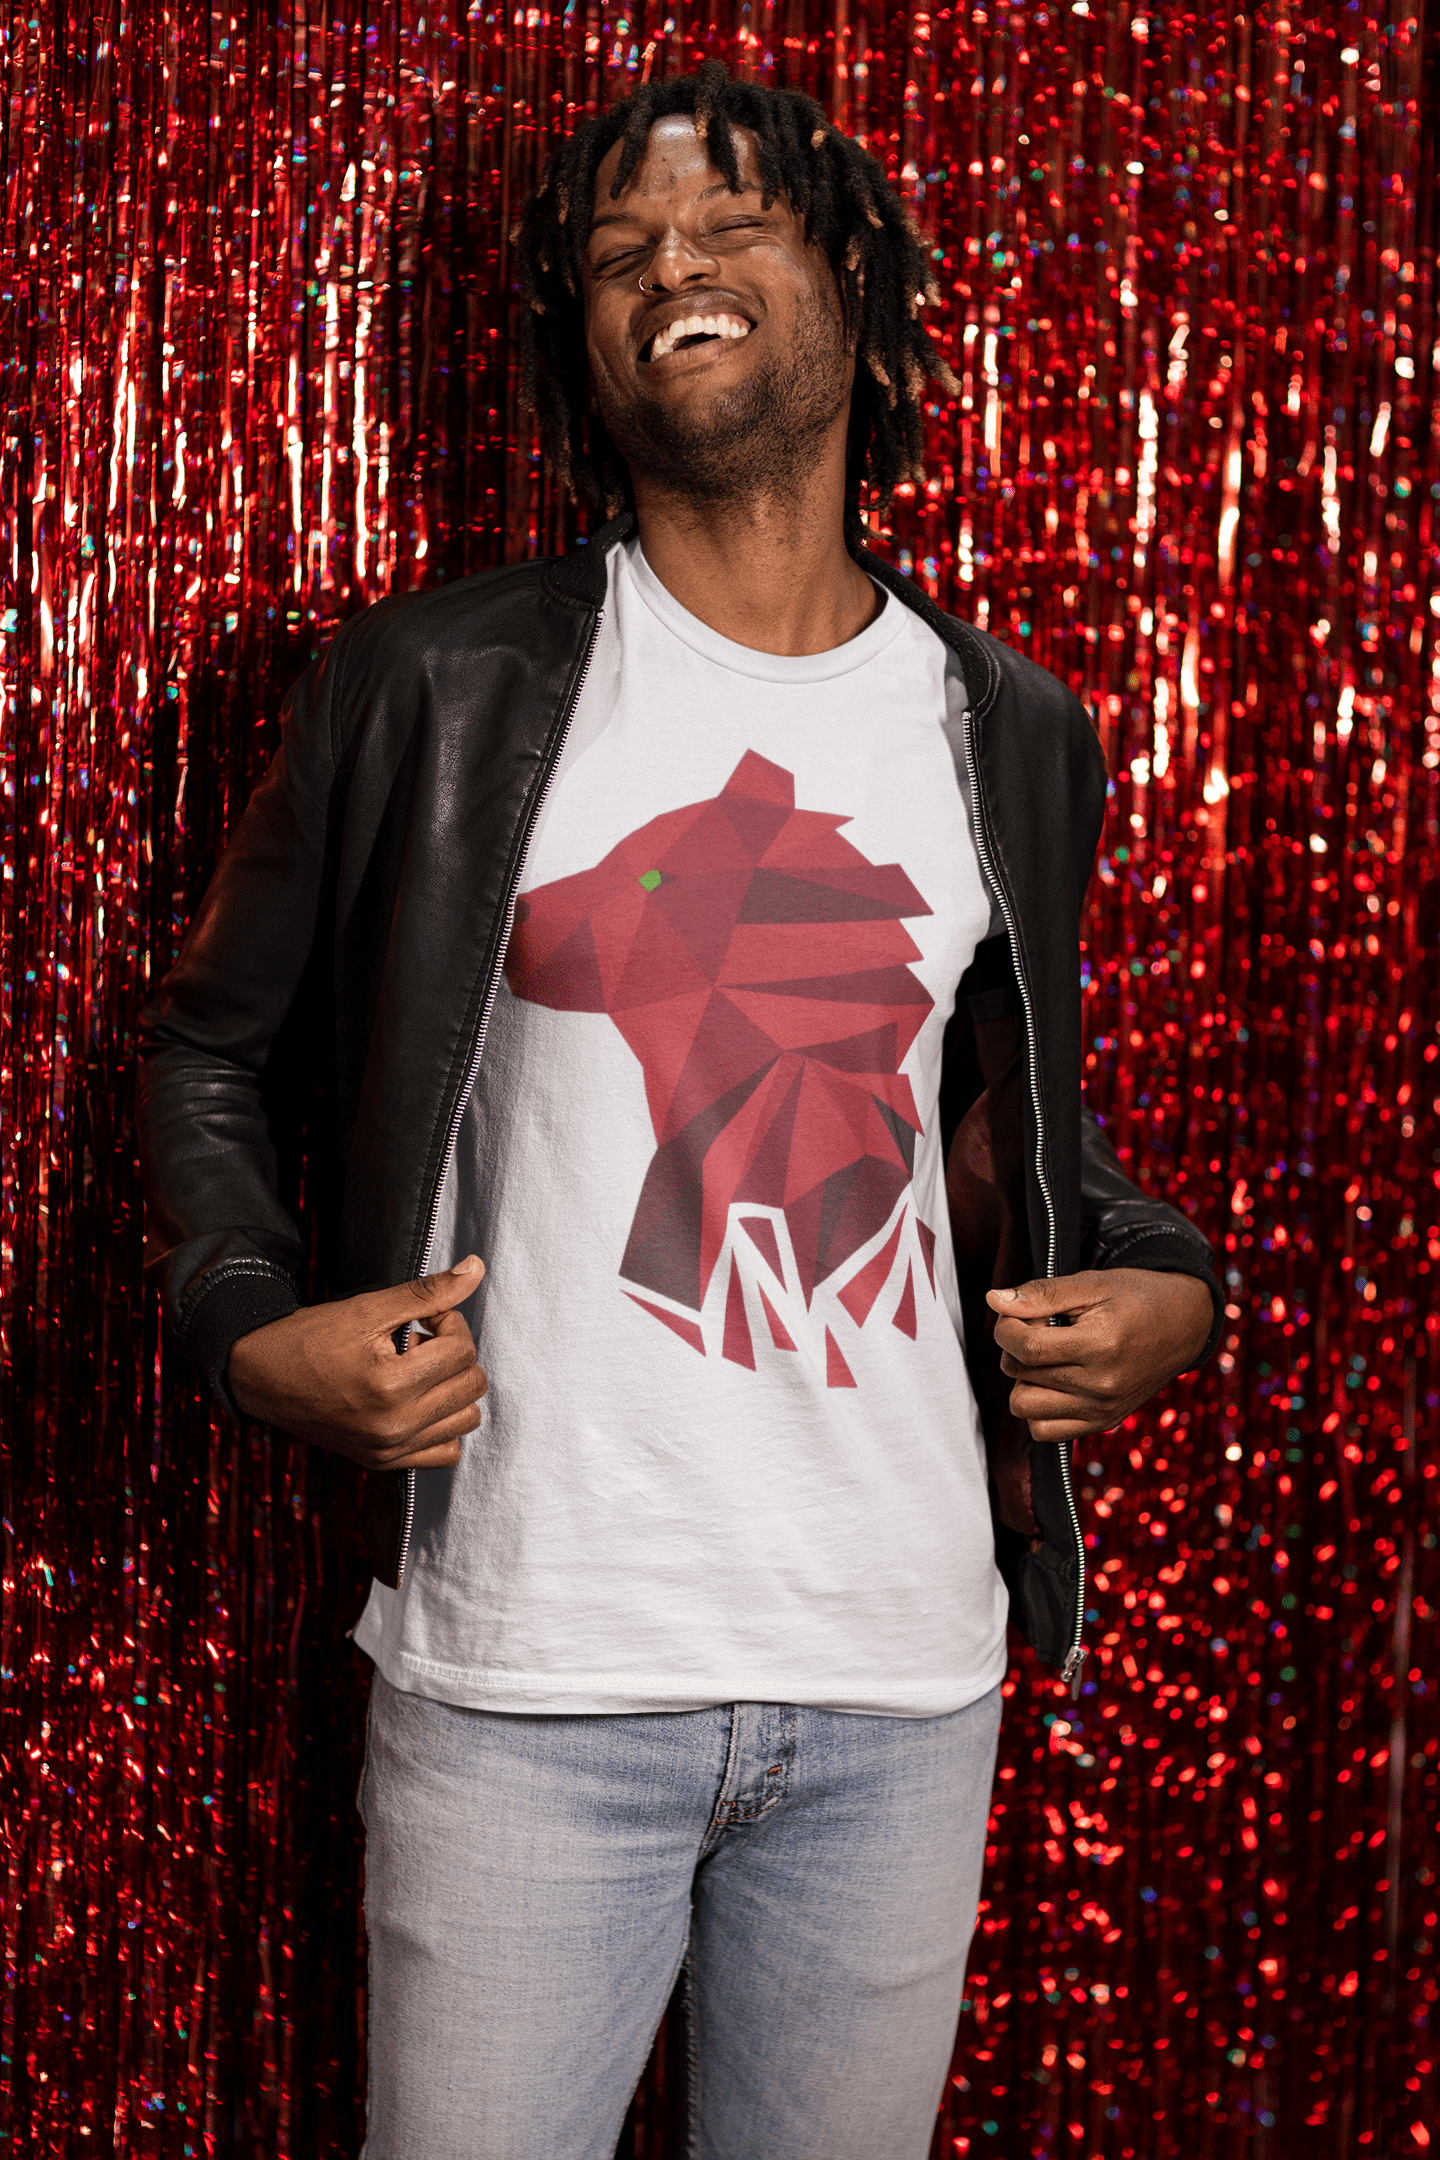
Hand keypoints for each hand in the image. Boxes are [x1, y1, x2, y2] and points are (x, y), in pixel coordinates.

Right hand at [227, 1257, 487, 1469]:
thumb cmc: (311, 1338)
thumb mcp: (370, 1308)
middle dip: (453, 1354)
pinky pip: (447, 1451)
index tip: (424, 1319)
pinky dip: (443, 1425)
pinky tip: (419, 1400)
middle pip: (472, 1383)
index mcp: (389, 1385)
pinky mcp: (384, 1463)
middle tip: (417, 1343)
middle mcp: (394, 1426)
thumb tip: (476, 1268)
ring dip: (451, 1388)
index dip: (449, 1323)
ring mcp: (390, 1450)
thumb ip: (428, 1291)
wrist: (262, 1376)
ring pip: (467, 1418)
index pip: (462, 1350)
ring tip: (415, 1371)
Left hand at [985, 1268, 1212, 1444]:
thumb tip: (994, 1300)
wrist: (1184, 1324)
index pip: (1026, 1348)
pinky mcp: (1103, 1422)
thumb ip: (1041, 1294)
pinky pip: (1044, 1431)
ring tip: (1046, 1355)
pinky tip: (1053, 1380)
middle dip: (1016, 1347)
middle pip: (1020, 1375)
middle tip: (1040, 1328)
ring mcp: (1102, 1409)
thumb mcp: (1091, 1283)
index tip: (1013, 1314)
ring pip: (1024, 1407)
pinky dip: (1038, 1407)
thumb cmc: (1137, 1298)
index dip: (1006, 1327)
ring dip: (1023, 1379)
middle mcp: (1102, 1385)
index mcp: (1101, 1345)